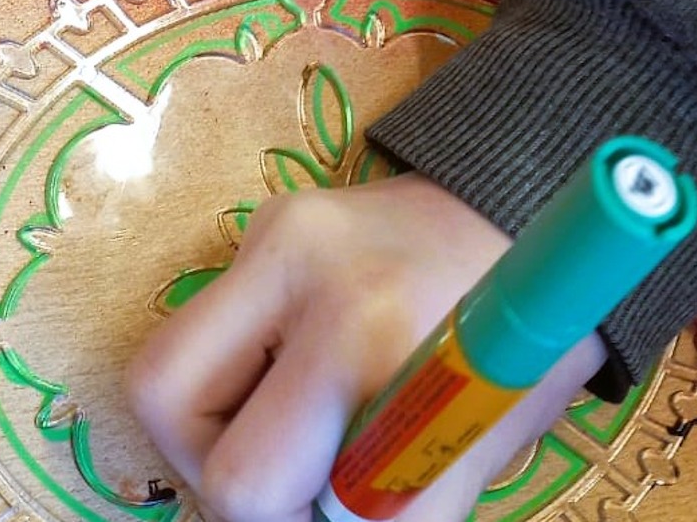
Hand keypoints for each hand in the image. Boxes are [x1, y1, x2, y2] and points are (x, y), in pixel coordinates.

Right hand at [127, 172, 605, 521]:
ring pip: (163, 375)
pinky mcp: (261, 225)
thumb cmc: (519, 338)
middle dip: (233, 476)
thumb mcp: (475, 441)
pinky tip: (301, 380)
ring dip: (218, 432)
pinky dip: (238, 386)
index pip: (250, 477)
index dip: (288, 520)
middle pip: (173, 409)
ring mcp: (270, 233)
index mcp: (370, 326)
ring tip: (297, 434)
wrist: (533, 207)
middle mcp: (302, 263)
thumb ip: (394, 505)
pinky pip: (201, 338)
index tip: (338, 513)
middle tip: (302, 485)